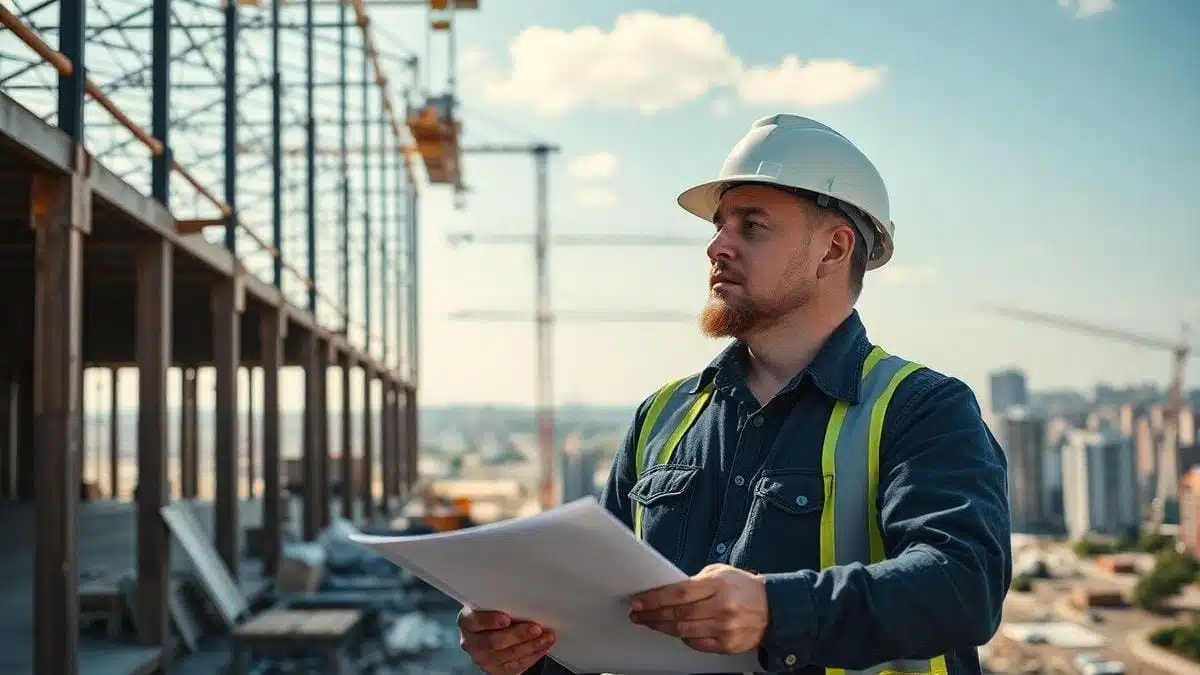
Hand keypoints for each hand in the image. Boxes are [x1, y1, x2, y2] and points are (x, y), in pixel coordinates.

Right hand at [458, 606, 555, 674]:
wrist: (495, 631)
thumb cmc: (497, 612)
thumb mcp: (495, 604)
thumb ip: (502, 602)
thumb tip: (527, 597)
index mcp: (467, 621)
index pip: (474, 621)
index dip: (489, 620)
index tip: (507, 618)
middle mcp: (470, 642)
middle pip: (493, 641)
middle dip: (518, 635)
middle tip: (537, 628)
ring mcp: (482, 658)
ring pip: (507, 655)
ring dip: (531, 646)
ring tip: (547, 637)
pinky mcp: (494, 670)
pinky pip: (515, 666)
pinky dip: (532, 656)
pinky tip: (542, 648)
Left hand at [628, 563, 768, 654]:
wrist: (773, 609)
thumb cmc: (743, 587)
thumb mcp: (720, 573)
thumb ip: (695, 582)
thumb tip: (667, 591)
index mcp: (718, 585)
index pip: (679, 593)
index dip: (655, 599)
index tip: (639, 601)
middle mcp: (722, 608)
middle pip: (678, 615)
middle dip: (653, 615)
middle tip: (637, 613)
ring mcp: (725, 629)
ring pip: (684, 632)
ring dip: (663, 627)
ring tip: (650, 622)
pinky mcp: (727, 645)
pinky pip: (696, 644)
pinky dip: (683, 637)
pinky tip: (675, 631)